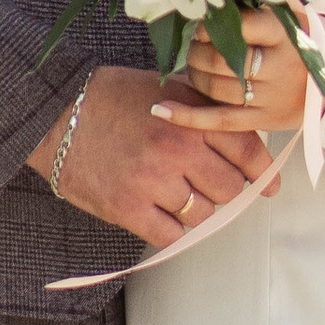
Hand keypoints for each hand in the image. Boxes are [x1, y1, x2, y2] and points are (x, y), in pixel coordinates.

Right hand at [28, 64, 279, 243]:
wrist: (55, 115)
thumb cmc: (113, 98)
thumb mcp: (165, 89)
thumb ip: (205, 111)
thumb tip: (247, 139)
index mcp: (190, 118)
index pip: (247, 151)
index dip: (263, 172)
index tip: (269, 184)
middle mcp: (176, 150)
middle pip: (230, 189)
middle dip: (225, 189)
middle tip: (209, 184)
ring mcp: (152, 182)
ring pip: (203, 215)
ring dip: (197, 209)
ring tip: (177, 193)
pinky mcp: (127, 209)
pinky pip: (172, 235)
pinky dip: (172, 228)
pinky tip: (161, 211)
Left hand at [182, 3, 324, 131]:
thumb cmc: (304, 39)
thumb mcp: (293, 14)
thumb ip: (261, 2)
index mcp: (285, 35)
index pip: (241, 27)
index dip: (212, 26)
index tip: (202, 25)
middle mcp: (279, 67)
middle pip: (223, 60)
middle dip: (198, 51)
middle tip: (194, 44)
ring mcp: (271, 97)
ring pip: (218, 88)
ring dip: (195, 75)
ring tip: (192, 65)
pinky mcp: (264, 120)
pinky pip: (220, 121)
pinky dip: (188, 116)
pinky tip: (160, 109)